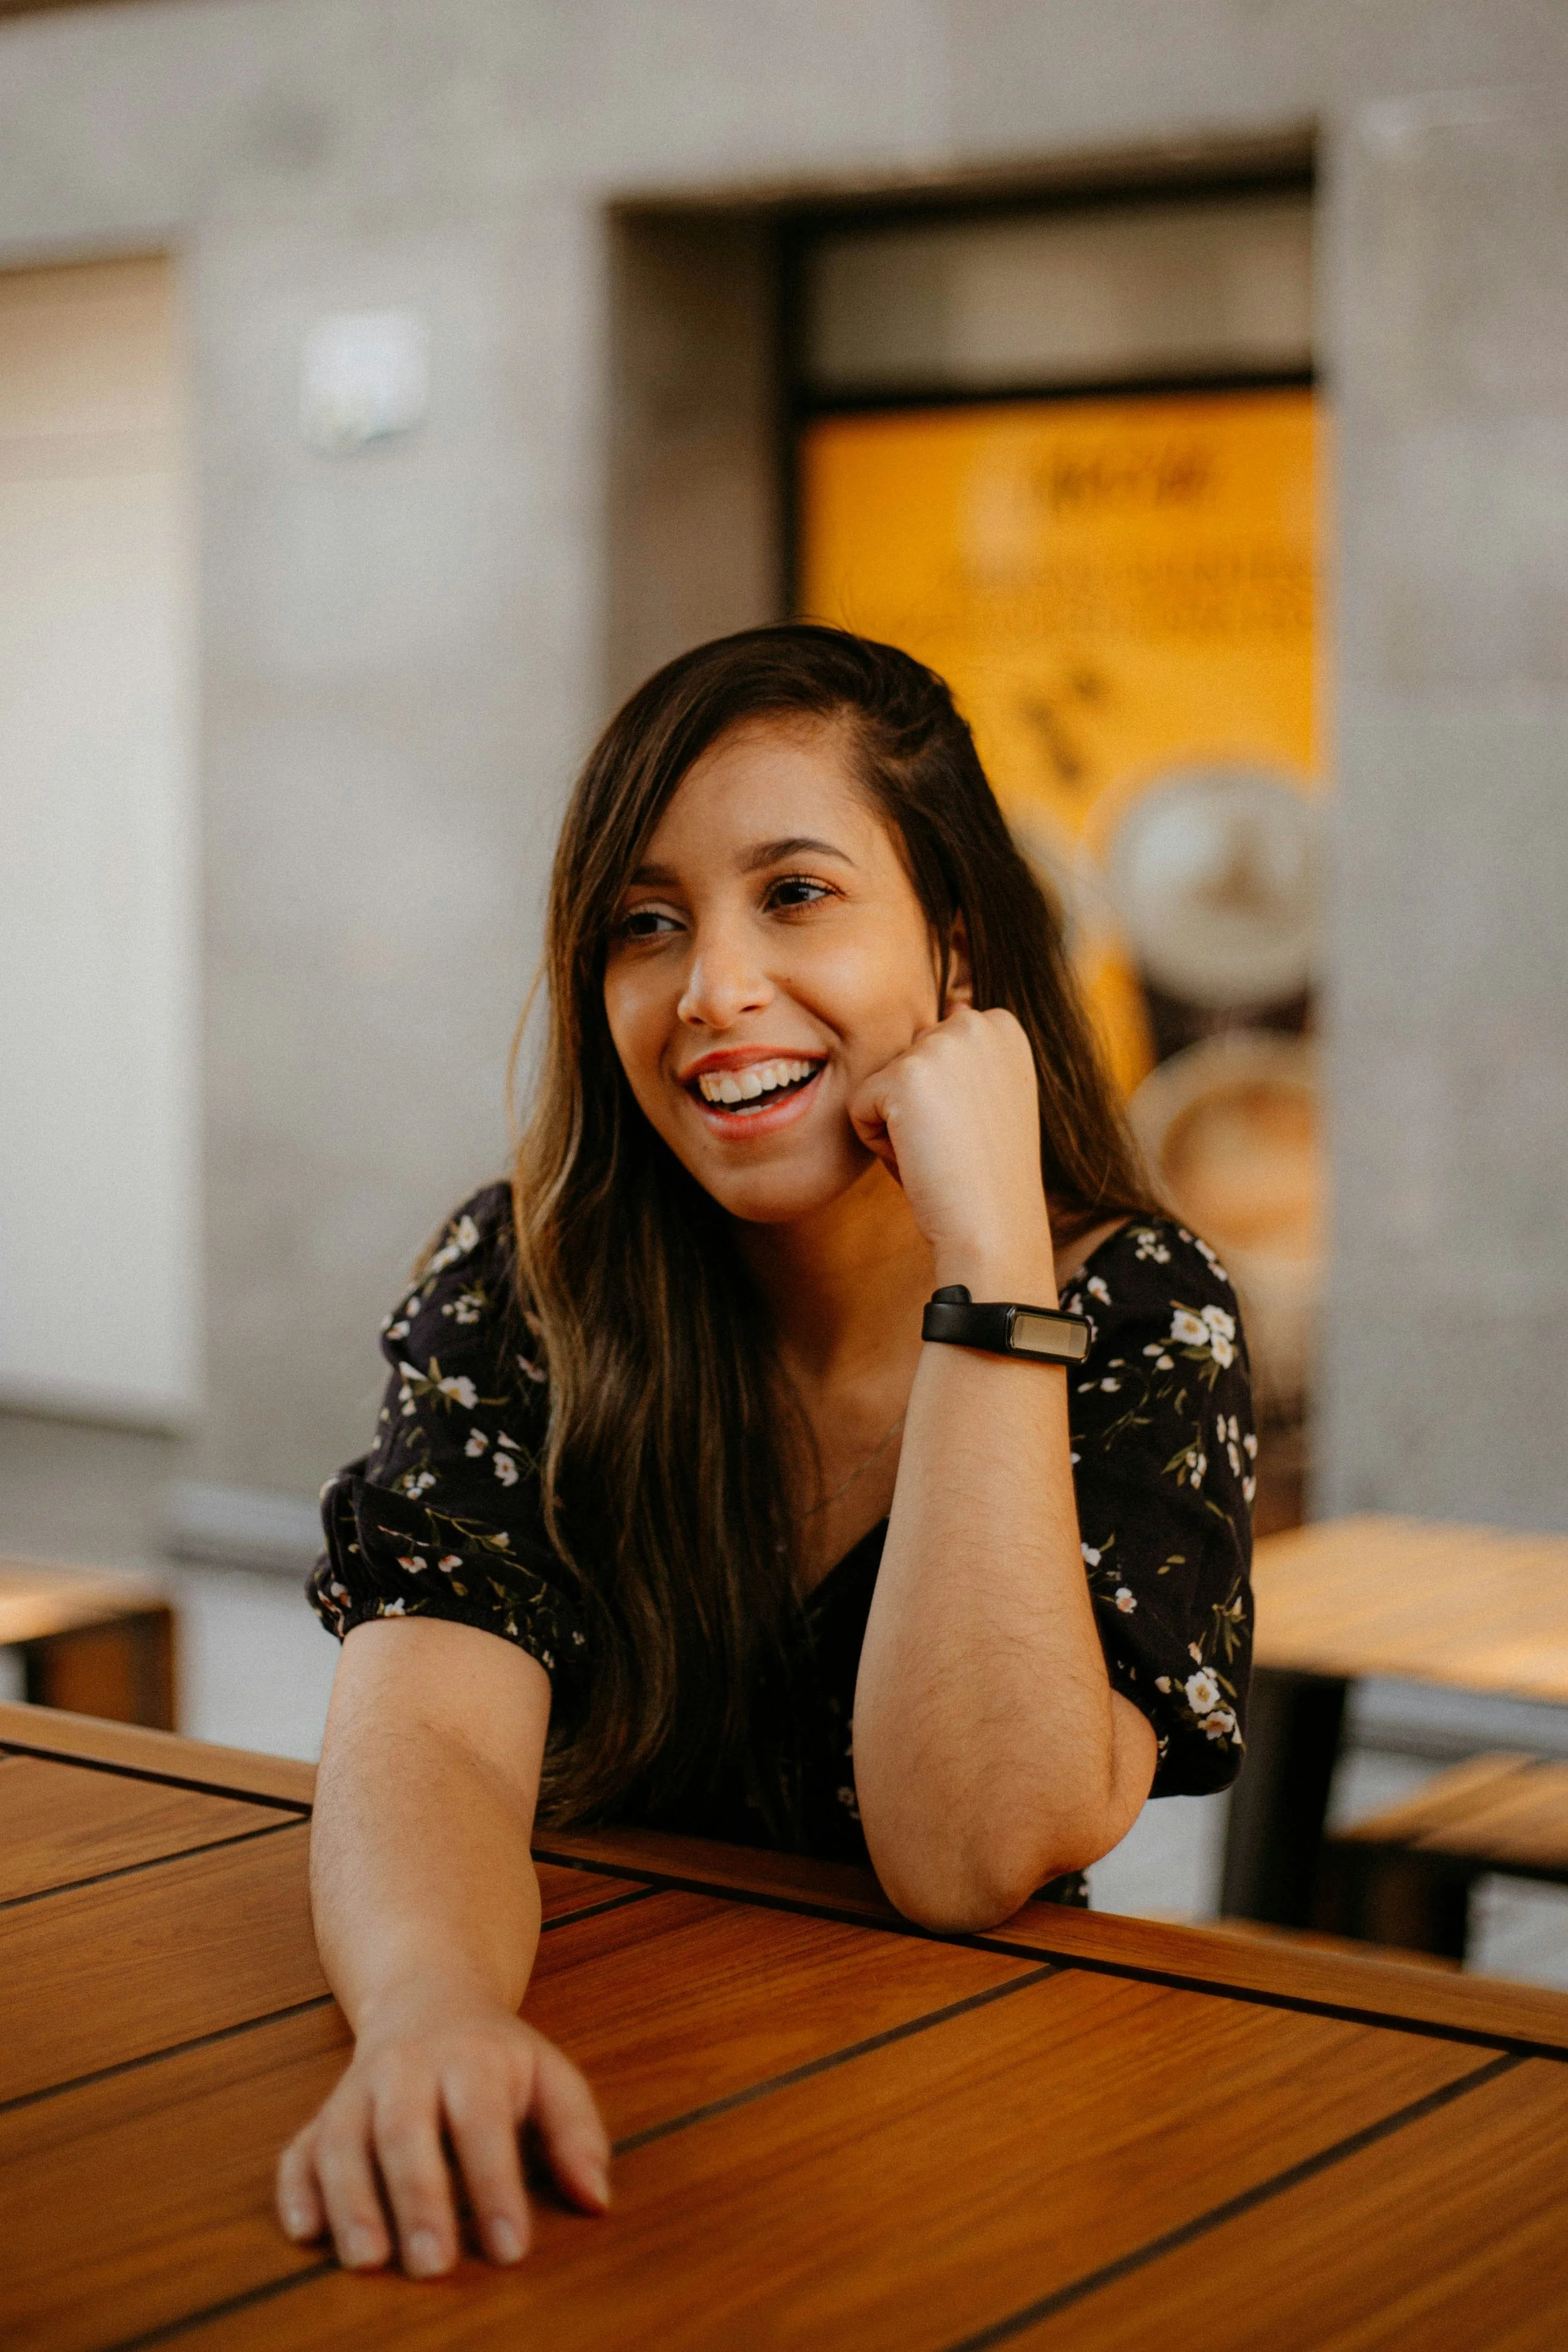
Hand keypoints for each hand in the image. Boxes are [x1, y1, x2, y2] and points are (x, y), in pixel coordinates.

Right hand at [276, 1992, 608, 2276]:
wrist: (428, 1994)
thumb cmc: (497, 2054)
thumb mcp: (549, 2073)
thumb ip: (576, 2132)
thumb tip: (596, 2200)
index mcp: (472, 2058)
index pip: (483, 2123)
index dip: (495, 2186)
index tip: (510, 2249)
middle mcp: (408, 2069)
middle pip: (405, 2130)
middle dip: (418, 2199)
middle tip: (434, 2266)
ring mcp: (358, 2089)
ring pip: (344, 2141)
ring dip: (352, 2202)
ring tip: (369, 2260)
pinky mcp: (323, 2114)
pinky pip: (299, 2149)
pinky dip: (296, 2190)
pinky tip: (305, 2231)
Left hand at [847, 1006, 1054, 1294]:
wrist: (993, 1225)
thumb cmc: (988, 1175)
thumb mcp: (989, 1097)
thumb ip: (967, 1053)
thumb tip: (953, 1003)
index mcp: (1003, 1026)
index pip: (931, 1046)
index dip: (944, 1099)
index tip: (974, 1129)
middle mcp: (977, 1023)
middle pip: (903, 1060)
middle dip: (916, 1107)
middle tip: (953, 1144)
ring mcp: (941, 1045)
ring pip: (879, 1083)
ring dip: (896, 1124)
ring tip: (938, 1151)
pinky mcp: (905, 1076)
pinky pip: (858, 1107)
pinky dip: (877, 1142)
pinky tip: (919, 1158)